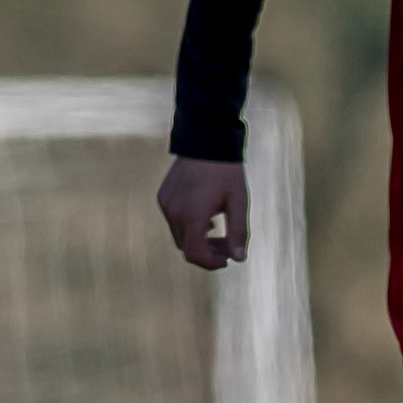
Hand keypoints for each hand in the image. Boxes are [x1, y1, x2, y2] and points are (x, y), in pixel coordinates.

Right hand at [157, 156, 249, 270]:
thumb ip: (239, 232)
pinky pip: (174, 221)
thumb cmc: (227, 171)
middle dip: (207, 252)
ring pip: (180, 235)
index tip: (227, 259)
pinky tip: (207, 216)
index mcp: (193, 215)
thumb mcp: (239, 202)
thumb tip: (239, 258)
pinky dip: (189, 226)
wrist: (206, 140)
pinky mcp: (163, 196)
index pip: (195, 254)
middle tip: (228, 247)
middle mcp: (174, 212)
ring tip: (219, 231)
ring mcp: (166, 204)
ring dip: (198, 240)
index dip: (211, 263)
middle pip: (187, 248)